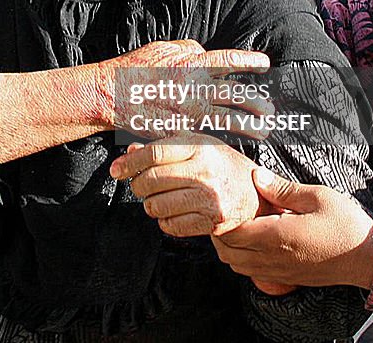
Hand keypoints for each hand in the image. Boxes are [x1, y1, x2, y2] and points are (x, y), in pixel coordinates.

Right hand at [98, 39, 273, 139]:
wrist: (110, 95)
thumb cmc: (133, 68)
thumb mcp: (162, 49)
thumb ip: (188, 50)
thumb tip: (204, 52)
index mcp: (192, 65)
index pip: (230, 61)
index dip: (251, 62)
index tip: (265, 64)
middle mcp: (195, 89)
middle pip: (238, 95)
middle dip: (258, 103)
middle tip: (269, 109)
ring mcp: (189, 112)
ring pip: (230, 119)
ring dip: (250, 125)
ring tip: (264, 130)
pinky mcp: (180, 131)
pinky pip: (207, 135)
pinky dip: (222, 138)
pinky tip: (233, 143)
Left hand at [109, 135, 262, 236]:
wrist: (256, 194)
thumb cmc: (222, 165)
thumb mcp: (197, 145)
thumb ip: (164, 147)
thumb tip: (130, 153)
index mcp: (200, 148)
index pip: (154, 154)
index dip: (129, 162)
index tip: (116, 169)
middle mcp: (205, 173)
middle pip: (150, 180)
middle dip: (137, 185)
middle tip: (141, 185)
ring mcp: (209, 199)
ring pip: (156, 205)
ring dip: (150, 204)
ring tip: (160, 198)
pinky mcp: (212, 222)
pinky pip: (170, 226)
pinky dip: (164, 221)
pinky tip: (173, 212)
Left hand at [211, 168, 372, 292]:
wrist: (370, 259)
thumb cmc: (347, 226)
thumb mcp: (317, 197)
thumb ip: (282, 188)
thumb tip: (257, 176)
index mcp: (277, 236)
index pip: (231, 232)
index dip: (220, 218)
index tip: (222, 203)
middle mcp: (273, 258)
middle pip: (227, 252)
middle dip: (219, 233)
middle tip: (224, 213)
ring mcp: (278, 272)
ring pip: (237, 266)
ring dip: (229, 248)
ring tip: (237, 226)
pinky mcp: (286, 278)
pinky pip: (252, 273)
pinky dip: (243, 259)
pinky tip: (254, 241)